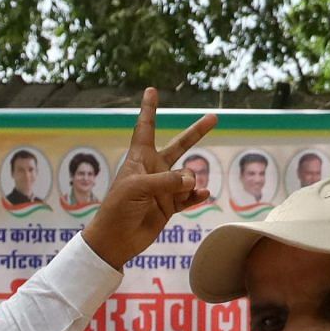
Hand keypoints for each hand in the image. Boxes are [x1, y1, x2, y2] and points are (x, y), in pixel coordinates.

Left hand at [82, 90, 217, 266]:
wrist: (115, 240)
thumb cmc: (118, 209)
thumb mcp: (139, 188)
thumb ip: (168, 181)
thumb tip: (194, 180)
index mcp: (139, 159)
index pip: (145, 128)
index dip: (149, 109)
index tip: (151, 90)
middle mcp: (154, 169)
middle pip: (179, 146)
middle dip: (196, 132)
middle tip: (214, 118)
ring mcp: (164, 188)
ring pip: (188, 176)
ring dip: (190, 183)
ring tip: (181, 192)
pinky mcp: (170, 206)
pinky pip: (191, 197)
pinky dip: (198, 196)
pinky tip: (203, 195)